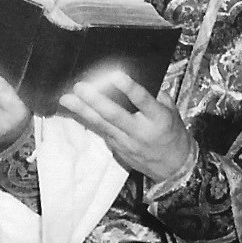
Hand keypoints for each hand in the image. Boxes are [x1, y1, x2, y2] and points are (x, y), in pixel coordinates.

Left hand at [56, 67, 199, 184]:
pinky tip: (75, 110)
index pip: (143, 101)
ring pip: (102, 125)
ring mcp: (127, 143)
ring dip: (83, 111)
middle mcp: (141, 132)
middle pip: (115, 115)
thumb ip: (154, 95)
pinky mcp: (118, 149)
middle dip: (95, 100)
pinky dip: (88, 120)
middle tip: (80, 87)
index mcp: (159, 119)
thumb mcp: (171, 111)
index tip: (115, 75)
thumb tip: (135, 78)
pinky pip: (101, 132)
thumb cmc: (173, 133)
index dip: (129, 88)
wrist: (174, 168)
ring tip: (67, 99)